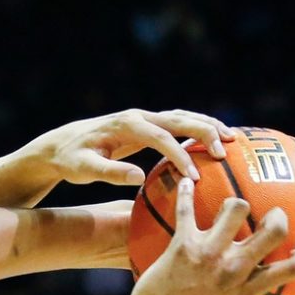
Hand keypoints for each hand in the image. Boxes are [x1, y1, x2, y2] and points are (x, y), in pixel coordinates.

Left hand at [23, 109, 235, 187]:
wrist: (62, 144)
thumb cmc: (71, 159)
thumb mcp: (83, 170)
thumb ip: (108, 173)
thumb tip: (138, 177)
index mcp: (125, 126)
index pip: (159, 138)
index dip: (178, 155)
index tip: (194, 176)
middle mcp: (138, 117)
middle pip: (178, 119)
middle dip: (204, 132)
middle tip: (225, 151)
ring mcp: (145, 119)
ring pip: (183, 117)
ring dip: (207, 126)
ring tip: (231, 141)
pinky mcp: (148, 126)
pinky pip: (179, 125)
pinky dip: (199, 129)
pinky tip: (216, 142)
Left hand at [123, 179, 294, 294]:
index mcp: (246, 290)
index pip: (290, 270)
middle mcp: (233, 268)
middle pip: (271, 231)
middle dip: (278, 216)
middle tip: (272, 213)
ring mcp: (208, 254)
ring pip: (234, 210)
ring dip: (234, 203)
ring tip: (228, 207)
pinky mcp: (182, 246)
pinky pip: (186, 211)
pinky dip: (186, 194)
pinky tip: (186, 181)